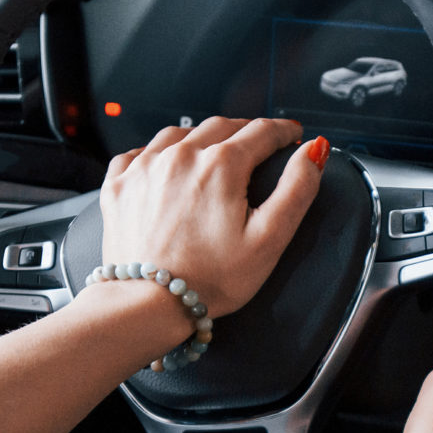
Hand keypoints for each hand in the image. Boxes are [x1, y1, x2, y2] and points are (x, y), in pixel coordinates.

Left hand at [98, 116, 326, 317]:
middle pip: (221, 127)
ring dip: (202, 138)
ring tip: (215, 154)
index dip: (284, 131)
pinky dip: (158, 153)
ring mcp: (144, 168)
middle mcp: (179, 156)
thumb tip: (314, 150)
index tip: (292, 135)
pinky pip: (139, 153)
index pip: (262, 132)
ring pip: (179, 133)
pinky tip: (167, 167)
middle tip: (259, 146)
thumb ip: (296, 189)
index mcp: (220, 166)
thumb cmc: (209, 280)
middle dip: (245, 132)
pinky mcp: (119, 186)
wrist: (145, 306)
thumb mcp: (268, 240)